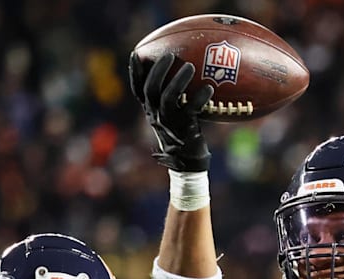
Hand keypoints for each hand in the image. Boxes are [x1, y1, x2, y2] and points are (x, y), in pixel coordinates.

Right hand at [130, 51, 214, 171]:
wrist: (188, 160)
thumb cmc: (183, 131)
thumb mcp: (172, 114)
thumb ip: (173, 96)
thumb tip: (186, 68)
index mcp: (150, 110)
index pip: (137, 89)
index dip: (134, 72)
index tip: (136, 53)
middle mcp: (156, 115)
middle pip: (150, 89)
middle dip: (158, 70)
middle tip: (170, 55)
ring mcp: (169, 122)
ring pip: (168, 97)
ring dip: (178, 80)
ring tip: (190, 67)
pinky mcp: (184, 129)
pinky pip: (191, 110)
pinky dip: (200, 98)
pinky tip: (209, 89)